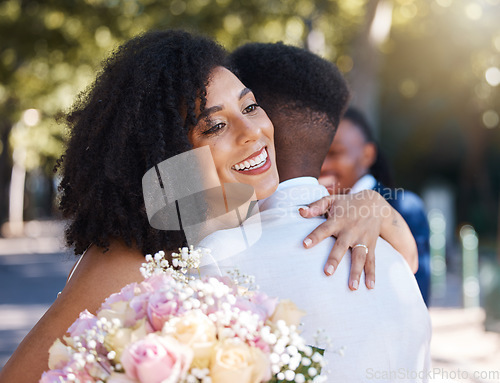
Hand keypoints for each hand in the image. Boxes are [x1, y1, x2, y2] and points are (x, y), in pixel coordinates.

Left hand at [299, 189, 417, 290]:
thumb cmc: (346, 204)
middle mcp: (350, 231)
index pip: (324, 229)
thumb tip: (300, 211)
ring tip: (352, 287)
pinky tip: (370, 287)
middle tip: (327, 273)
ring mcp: (362, 239)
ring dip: (356, 272)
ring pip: (359, 257)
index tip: (305, 245)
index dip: (315, 236)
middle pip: (342, 246)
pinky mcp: (371, 246)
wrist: (374, 204)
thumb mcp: (331, 200)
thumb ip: (315, 206)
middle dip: (335, 259)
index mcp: (338, 220)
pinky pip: (372, 261)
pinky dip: (372, 274)